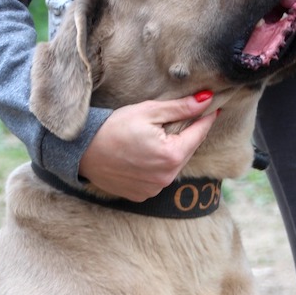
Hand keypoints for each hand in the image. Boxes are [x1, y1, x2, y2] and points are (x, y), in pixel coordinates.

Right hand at [78, 92, 217, 201]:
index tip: (213, 106)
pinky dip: (158, 166)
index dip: (207, 117)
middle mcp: (167, 177)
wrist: (82, 151)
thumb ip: (180, 108)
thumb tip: (205, 99)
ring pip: (174, 165)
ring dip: (172, 151)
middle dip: (188, 133)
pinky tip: (144, 154)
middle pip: (187, 149)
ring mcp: (155, 189)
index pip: (200, 132)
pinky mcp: (143, 195)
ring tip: (157, 136)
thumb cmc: (113, 128)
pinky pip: (159, 178)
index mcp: (172, 155)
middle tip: (184, 116)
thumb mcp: (148, 111)